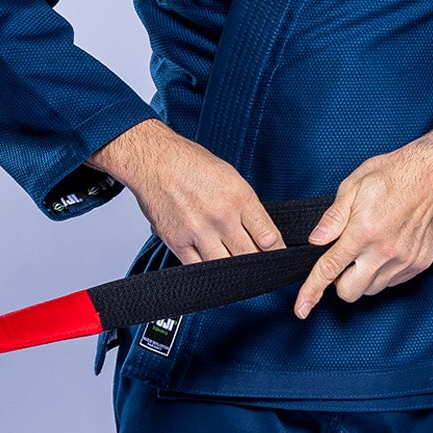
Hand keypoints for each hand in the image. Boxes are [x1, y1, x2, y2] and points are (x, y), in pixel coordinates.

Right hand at [87, 119, 285, 261]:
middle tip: (262, 269)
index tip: (278, 257)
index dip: (277, 252)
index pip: (269, 237)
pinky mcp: (178, 242)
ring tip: (238, 271)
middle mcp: (221, 215)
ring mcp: (198, 231)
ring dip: (235, 272)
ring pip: (227, 267)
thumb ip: (246, 206)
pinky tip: (214, 269)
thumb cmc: (191, 164)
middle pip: (251, 256)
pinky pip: (199, 268)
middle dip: (259, 265)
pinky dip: (209, 272)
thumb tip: (261, 233)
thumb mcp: (231, 177)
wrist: (153, 160)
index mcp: (239, 197)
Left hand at [293, 124, 432, 318]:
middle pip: (350, 292)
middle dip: (341, 282)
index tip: (301, 309)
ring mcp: (405, 260)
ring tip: (370, 250)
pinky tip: (388, 249)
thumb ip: (333, 218)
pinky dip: (384, 273)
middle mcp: (384, 252)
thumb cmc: (392, 175)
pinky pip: (393, 282)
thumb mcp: (353, 186)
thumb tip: (315, 241)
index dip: (312, 291)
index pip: (330, 269)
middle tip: (346, 260)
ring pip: (372, 289)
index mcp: (362, 232)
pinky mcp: (420, 264)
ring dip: (364, 277)